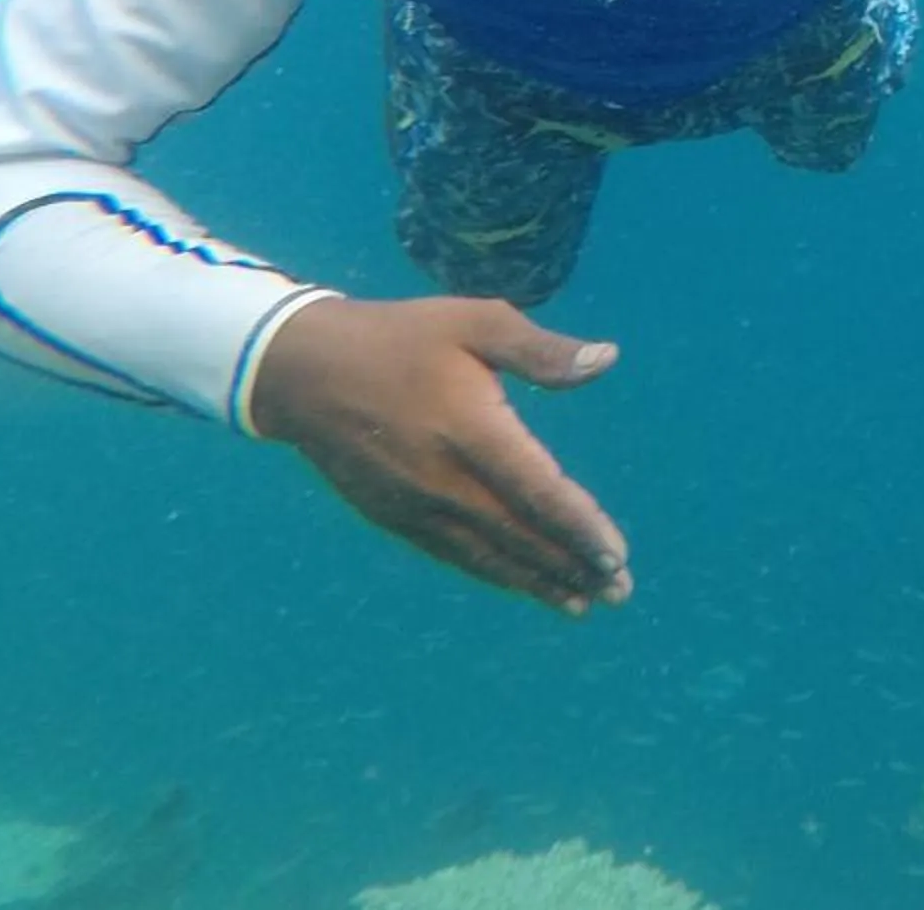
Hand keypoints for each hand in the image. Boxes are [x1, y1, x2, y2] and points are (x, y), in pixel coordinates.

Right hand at [247, 296, 632, 614]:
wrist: (304, 371)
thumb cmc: (400, 338)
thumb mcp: (473, 321)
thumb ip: (540, 350)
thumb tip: (608, 359)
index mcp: (472, 429)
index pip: (538, 491)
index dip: (579, 527)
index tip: (616, 556)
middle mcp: (446, 479)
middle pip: (520, 535)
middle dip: (572, 566)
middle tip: (619, 592)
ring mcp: (417, 505)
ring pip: (488, 554)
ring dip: (538, 581)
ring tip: (582, 603)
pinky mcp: (395, 517)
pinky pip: (454, 553)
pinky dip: (494, 572)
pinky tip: (521, 582)